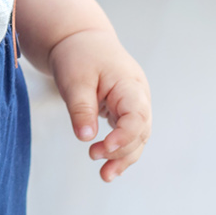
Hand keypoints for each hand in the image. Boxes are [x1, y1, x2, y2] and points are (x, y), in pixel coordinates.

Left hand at [48, 28, 150, 181]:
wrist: (79, 39)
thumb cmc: (78, 54)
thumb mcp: (74, 79)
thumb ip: (81, 108)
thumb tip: (86, 138)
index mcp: (130, 85)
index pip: (137, 117)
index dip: (124, 137)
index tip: (104, 148)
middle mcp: (138, 96)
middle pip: (141, 132)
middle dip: (122, 151)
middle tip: (93, 157)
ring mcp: (133, 104)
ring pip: (137, 138)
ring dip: (123, 157)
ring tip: (105, 175)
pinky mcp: (124, 111)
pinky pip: (127, 134)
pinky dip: (119, 150)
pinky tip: (108, 167)